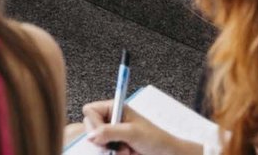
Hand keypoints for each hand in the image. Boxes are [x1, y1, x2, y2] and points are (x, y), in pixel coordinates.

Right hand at [81, 100, 201, 154]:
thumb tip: (90, 135)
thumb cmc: (155, 139)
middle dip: (101, 139)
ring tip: (124, 151)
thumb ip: (109, 132)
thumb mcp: (132, 133)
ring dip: (108, 149)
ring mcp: (112, 133)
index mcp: (114, 108)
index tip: (102, 134)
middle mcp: (111, 119)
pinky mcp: (114, 145)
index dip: (93, 123)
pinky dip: (112, 154)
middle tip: (114, 145)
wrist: (168, 154)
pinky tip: (125, 153)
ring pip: (95, 141)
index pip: (89, 111)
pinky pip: (103, 150)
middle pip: (90, 127)